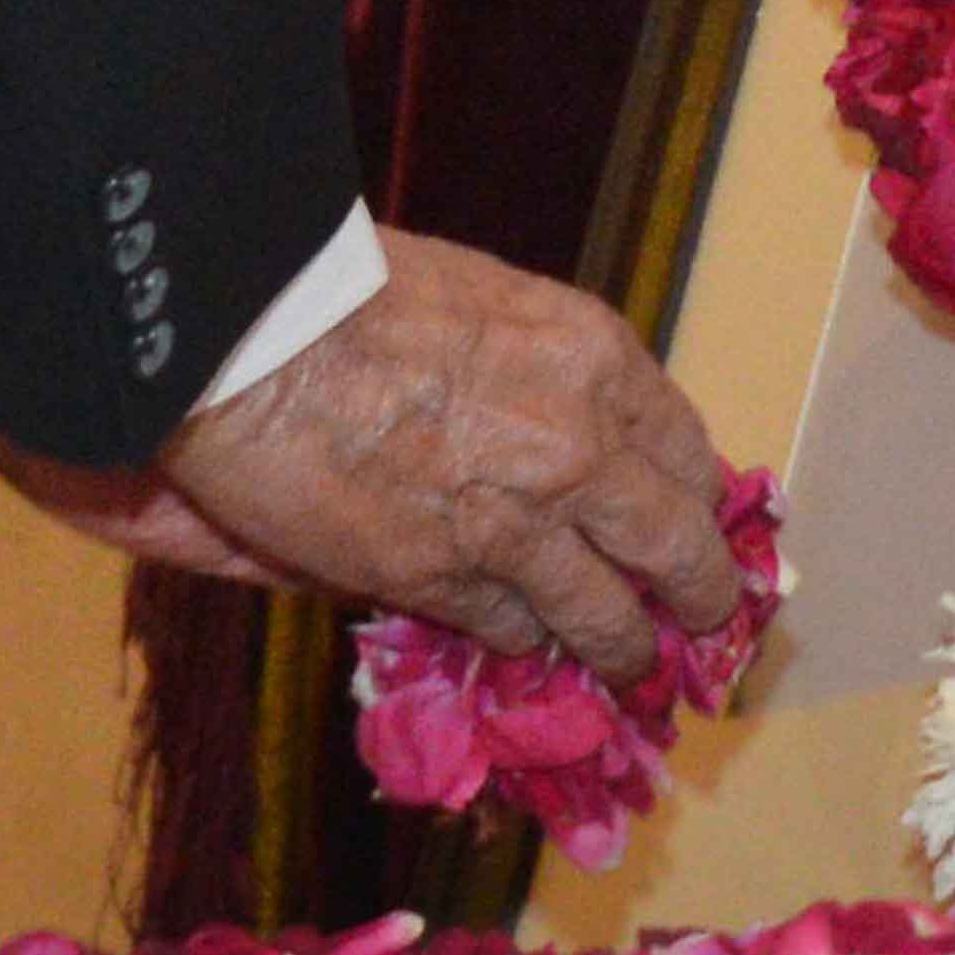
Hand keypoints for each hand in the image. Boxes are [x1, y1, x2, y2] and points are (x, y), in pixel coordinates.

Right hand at [0, 227, 740, 673]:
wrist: (248, 331)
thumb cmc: (344, 287)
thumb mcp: (480, 300)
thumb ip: (538, 371)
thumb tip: (565, 427)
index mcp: (593, 356)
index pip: (686, 451)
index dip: (693, 500)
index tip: (692, 522)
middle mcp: (581, 444)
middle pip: (681, 548)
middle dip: (703, 596)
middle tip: (706, 622)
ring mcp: (520, 523)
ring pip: (609, 617)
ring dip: (622, 648)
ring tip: (629, 667)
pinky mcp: (446, 580)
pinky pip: (514, 633)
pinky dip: (521, 642)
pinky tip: (524, 642)